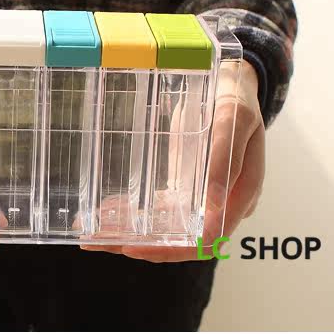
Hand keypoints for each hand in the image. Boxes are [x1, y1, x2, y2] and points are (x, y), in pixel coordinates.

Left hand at [82, 60, 264, 261]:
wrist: (229, 84)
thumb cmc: (235, 99)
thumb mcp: (234, 121)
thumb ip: (226, 160)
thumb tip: (214, 205)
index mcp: (241, 197)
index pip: (207, 240)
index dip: (172, 249)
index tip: (135, 248)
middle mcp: (221, 205)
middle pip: (180, 241)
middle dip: (140, 245)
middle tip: (101, 242)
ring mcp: (200, 198)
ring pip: (165, 228)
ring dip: (131, 233)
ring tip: (93, 233)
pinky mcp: (184, 188)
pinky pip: (159, 208)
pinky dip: (135, 212)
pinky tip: (107, 209)